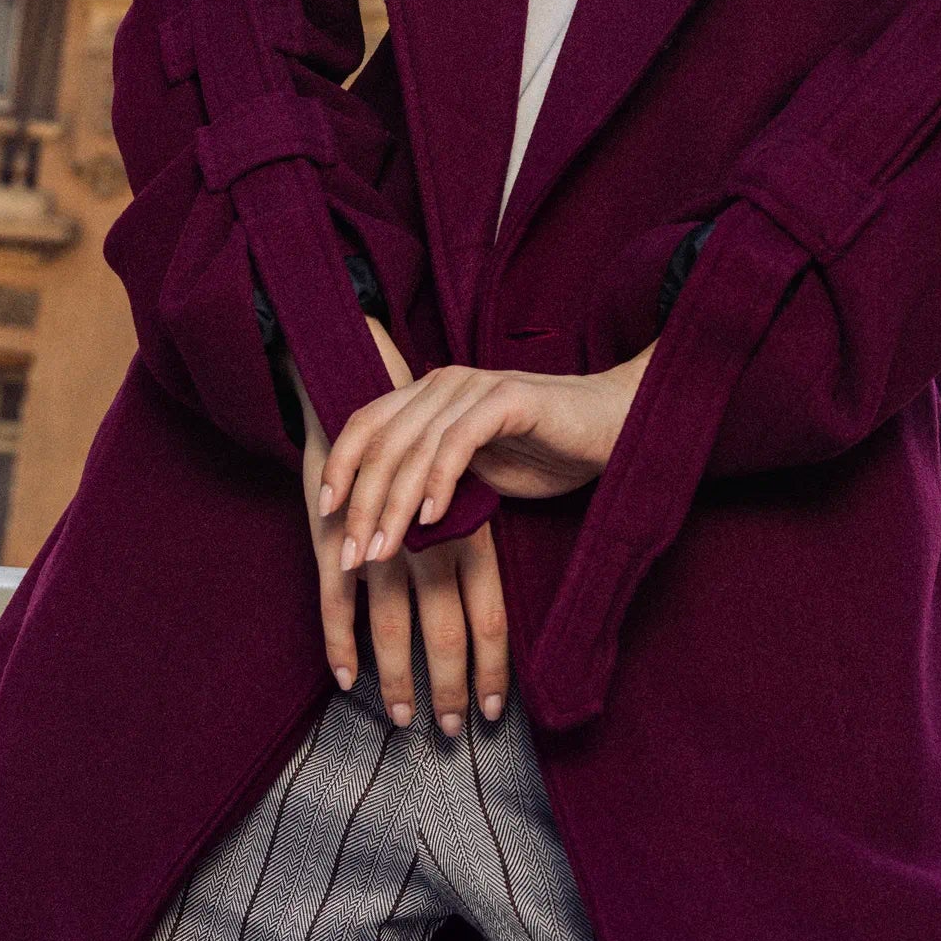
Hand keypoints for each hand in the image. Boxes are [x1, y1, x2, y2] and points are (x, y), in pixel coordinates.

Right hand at [287, 320, 511, 733]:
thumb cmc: (421, 449)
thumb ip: (474, 541)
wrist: (358, 387)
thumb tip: (490, 608)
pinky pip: (337, 606)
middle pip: (446, 634)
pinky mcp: (335, 541)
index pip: (490, 617)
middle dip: (449, 690)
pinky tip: (346, 679)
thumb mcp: (462, 490)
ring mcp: (380, 543)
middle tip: (452, 731)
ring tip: (401, 718)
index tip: (495, 712)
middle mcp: (429, 541)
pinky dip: (341, 646)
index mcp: (470, 531)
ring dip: (397, 681)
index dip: (493, 669)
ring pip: (393, 629)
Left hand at [317, 343, 655, 575]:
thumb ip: (432, 485)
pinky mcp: (508, 399)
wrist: (614, 427)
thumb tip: (384, 530)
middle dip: (361, 505)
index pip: (365, 425)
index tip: (326, 517)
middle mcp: (444, 382)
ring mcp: (475, 388)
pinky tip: (431, 520)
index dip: (340, 468)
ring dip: (393, 505)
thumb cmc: (546, 453)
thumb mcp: (476, 474)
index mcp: (429, 394)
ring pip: (415, 447)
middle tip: (352, 558)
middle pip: (382, 442)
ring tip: (382, 552)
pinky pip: (459, 440)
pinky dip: (439, 480)